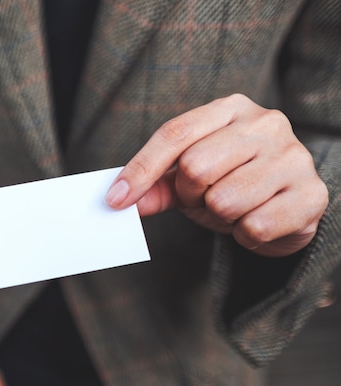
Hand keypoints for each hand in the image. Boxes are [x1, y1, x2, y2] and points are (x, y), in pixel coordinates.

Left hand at [105, 94, 327, 256]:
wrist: (288, 203)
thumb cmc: (232, 181)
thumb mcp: (189, 178)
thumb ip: (156, 186)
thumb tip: (120, 201)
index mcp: (230, 108)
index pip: (174, 134)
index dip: (140, 170)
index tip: (115, 200)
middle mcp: (266, 123)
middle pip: (195, 167)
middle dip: (189, 195)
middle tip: (203, 199)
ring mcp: (294, 156)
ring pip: (224, 201)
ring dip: (219, 217)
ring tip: (234, 208)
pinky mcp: (312, 194)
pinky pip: (254, 226)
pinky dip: (245, 235)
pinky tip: (256, 222)